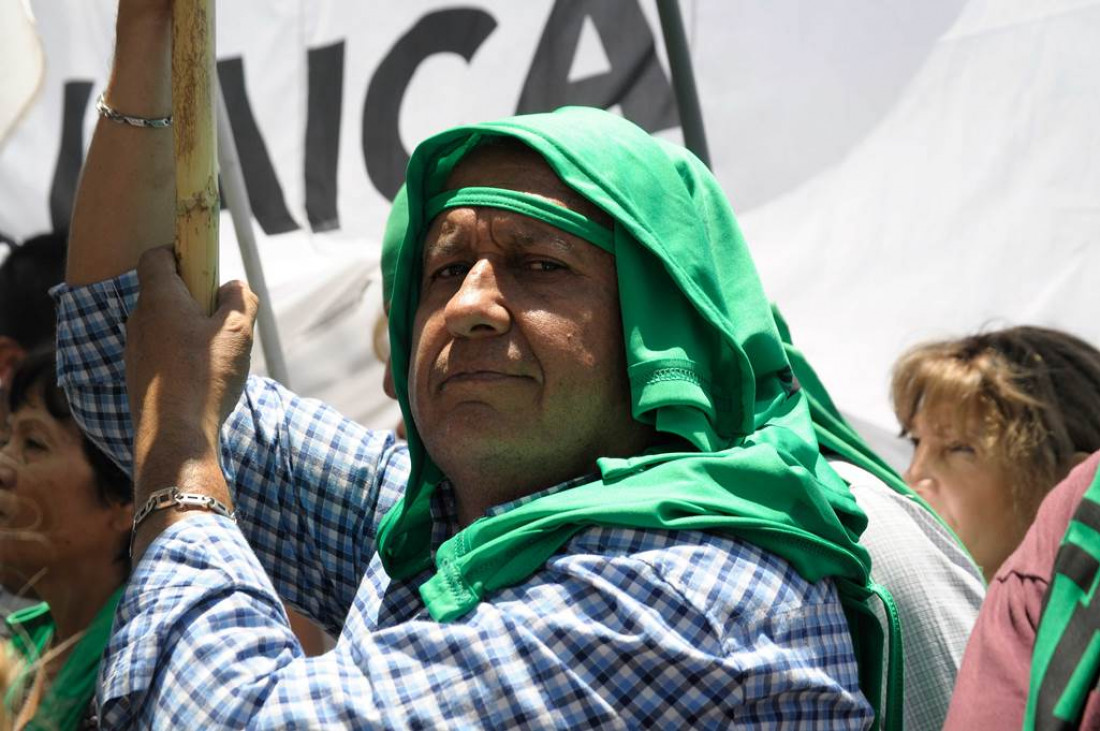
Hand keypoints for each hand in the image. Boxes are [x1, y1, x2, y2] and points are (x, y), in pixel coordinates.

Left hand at [126, 247, 257, 473]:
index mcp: (159, 298)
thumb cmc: (206, 377)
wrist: (176, 435)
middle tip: (224, 316)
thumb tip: (233, 287)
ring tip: (219, 354)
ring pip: (165, 323)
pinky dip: (182, 354)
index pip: (157, 256)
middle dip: (195, 296)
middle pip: (165, 291)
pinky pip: (162, 351)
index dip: (181, 251)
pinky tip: (205, 377)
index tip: (205, 264)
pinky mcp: (139, 376)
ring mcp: (135, 349)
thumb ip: (240, 299)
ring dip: (191, 328)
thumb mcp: (239, 332)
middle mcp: (139, 319)